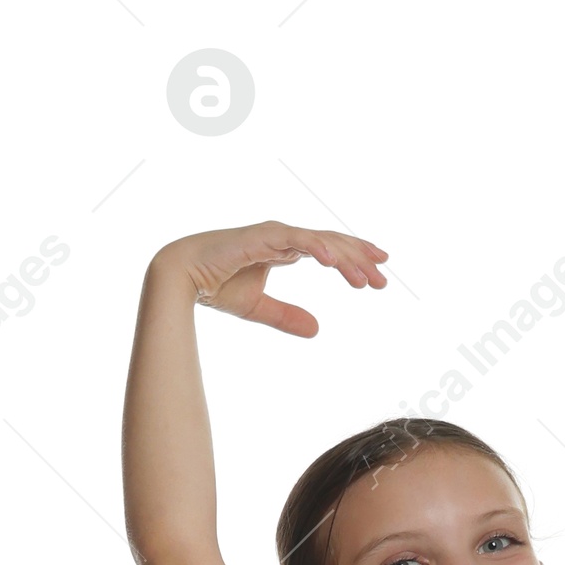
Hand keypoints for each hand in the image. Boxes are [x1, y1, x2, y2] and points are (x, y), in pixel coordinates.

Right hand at [155, 220, 387, 336]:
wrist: (182, 277)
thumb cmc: (216, 287)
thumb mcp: (260, 308)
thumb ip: (287, 317)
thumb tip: (317, 330)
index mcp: (284, 248)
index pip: (329, 248)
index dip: (355, 257)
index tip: (378, 271)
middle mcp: (283, 237)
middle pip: (332, 243)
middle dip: (360, 259)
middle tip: (383, 279)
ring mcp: (273, 234)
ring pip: (320, 241)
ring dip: (345, 258)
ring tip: (365, 279)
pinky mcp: (261, 238)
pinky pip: (296, 240)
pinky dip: (317, 248)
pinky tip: (335, 261)